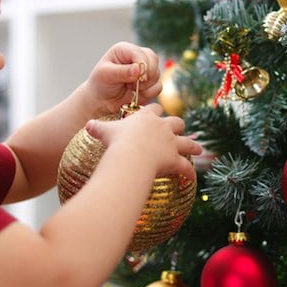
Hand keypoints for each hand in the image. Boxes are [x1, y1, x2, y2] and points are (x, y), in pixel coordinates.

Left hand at [85, 42, 160, 115]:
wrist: (102, 99)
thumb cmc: (101, 83)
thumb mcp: (106, 75)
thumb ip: (121, 72)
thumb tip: (138, 69)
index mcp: (125, 50)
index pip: (140, 52)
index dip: (142, 64)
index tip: (139, 77)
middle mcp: (137, 56)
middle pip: (153, 60)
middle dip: (145, 75)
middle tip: (132, 84)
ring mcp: (145, 69)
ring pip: (157, 74)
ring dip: (145, 85)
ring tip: (130, 87)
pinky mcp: (150, 82)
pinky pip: (158, 86)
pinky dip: (149, 92)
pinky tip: (137, 93)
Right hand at [85, 103, 201, 180]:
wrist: (130, 156)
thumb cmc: (117, 141)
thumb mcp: (104, 130)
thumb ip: (97, 127)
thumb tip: (87, 125)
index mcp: (146, 118)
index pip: (154, 109)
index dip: (154, 111)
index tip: (155, 113)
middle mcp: (162, 127)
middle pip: (176, 122)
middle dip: (177, 125)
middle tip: (179, 128)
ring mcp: (171, 143)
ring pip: (187, 142)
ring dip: (193, 146)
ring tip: (198, 148)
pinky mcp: (175, 159)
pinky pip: (186, 167)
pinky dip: (189, 172)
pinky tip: (192, 177)